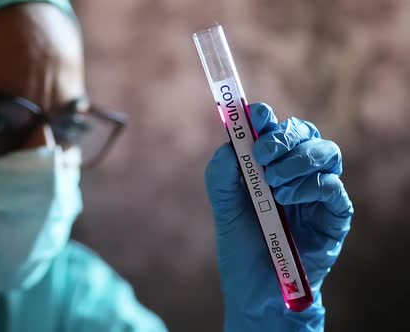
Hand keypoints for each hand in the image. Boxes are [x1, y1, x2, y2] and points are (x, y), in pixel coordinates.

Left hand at [205, 103, 352, 331]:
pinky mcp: (334, 215)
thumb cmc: (241, 246)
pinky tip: (288, 198)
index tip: (254, 117)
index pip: (274, 129)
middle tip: (263, 153)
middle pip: (304, 133)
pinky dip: (311, 185)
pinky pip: (333, 186)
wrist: (257, 289)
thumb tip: (229, 143)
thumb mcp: (223, 208)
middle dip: (284, 136)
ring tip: (274, 183)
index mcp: (268, 167)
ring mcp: (317, 192)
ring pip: (326, 152)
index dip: (265, 117)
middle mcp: (296, 174)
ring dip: (298, 160)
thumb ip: (221, 175)